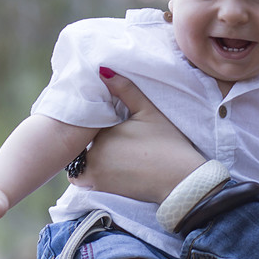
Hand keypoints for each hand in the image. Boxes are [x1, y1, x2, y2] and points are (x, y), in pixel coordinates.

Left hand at [74, 68, 205, 202]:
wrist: (180, 179)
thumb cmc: (167, 143)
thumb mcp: (148, 110)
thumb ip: (125, 89)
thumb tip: (103, 70)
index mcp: (102, 133)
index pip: (85, 121)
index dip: (91, 118)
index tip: (103, 117)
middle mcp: (93, 155)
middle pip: (80, 141)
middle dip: (86, 137)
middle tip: (102, 132)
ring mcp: (95, 175)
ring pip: (78, 160)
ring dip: (83, 155)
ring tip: (104, 148)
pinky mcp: (102, 188)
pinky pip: (83, 178)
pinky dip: (86, 172)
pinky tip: (105, 164)